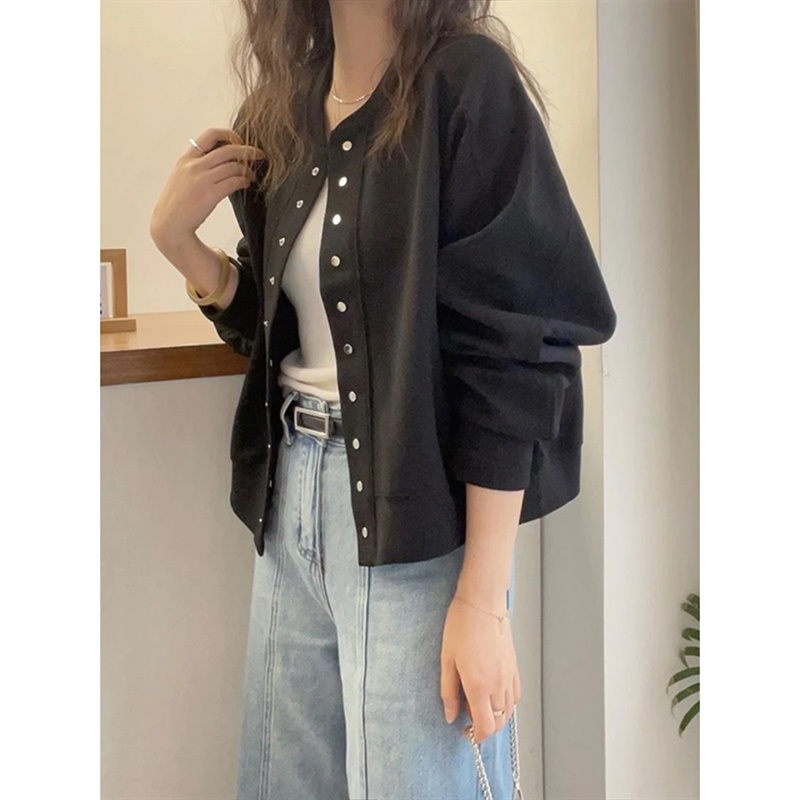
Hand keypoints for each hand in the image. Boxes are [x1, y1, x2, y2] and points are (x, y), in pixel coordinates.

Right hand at [150, 127, 264, 253]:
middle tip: (258, 155)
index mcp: (186, 159)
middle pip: (228, 149)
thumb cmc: (176, 205)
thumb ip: (196, 167)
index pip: (210, 135)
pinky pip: (234, 182)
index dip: (230, 135)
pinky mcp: (210, 194)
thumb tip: (218, 162)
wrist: (168, 224)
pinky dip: (245, 181)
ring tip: (252, 175)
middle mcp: (194, 165)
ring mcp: (202, 179)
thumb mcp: (181, 177)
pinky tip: (246, 184)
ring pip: (234, 165)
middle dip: (248, 150)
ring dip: (248, 169)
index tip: (239, 141)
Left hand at [440, 593, 521, 744]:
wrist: (482, 603)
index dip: (476, 736)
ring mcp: (509, 676)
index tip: (466, 732)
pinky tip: (494, 691)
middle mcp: (498, 685)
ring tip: (479, 702)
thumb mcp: (447, 660)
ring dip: (496, 715)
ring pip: (509, 711)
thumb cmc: (462, 625)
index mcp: (479, 686)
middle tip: (468, 717)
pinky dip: (507, 701)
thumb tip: (450, 714)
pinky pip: (516, 694)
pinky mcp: (514, 666)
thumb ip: (449, 692)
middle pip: (499, 723)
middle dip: (485, 727)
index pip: (485, 727)